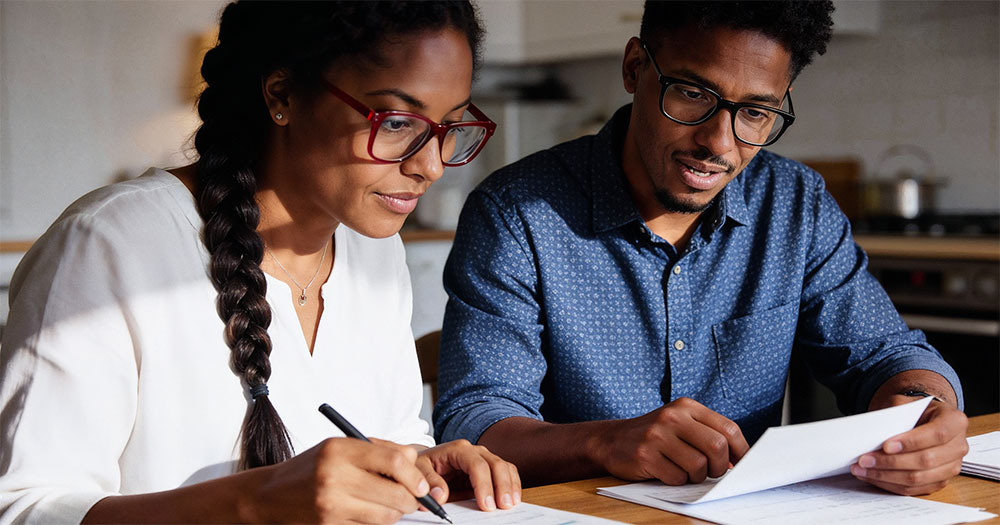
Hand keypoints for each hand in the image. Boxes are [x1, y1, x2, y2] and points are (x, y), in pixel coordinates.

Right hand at [247, 437, 431, 523]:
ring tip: (391, 505)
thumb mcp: (340, 447)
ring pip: (386, 516)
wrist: (271, 495)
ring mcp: (332, 505)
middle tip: (415, 498)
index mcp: (340, 450)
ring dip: (396, 513)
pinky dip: (377, 523)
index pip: (395, 462)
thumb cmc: (311, 468)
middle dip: (412, 499)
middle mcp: (335, 476)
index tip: (422, 483)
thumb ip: (378, 450)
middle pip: (395, 493)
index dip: (415, 475)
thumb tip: (413, 459)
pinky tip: (370, 513)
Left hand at [416, 439, 520, 511]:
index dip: (484, 485)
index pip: (476, 465)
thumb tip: (440, 495)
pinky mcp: (488, 467)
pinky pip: (506, 472)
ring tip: (510, 504)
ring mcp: (483, 457)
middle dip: (501, 486)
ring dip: (510, 486)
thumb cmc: (423, 465)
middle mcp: (474, 451)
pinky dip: (512, 484)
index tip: (486, 505)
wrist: (426, 461)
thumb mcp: (418, 470)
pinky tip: (512, 498)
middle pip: (495, 464)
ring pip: (504, 467)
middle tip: (503, 506)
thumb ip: (429, 481)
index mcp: (457, 449)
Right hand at [591, 397, 748, 484]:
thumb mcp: (681, 425)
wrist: (611, 440)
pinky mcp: (645, 455)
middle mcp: (672, 416)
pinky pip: (677, 477)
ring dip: (697, 477)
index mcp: (687, 406)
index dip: (741, 451)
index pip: (728, 428)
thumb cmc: (655, 436)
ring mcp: (657, 435)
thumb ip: (708, 435)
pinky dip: (677, 481)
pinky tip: (667, 472)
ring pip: (698, 466)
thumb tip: (738, 462)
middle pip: (717, 447)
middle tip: (712, 472)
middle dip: (720, 467)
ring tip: (686, 472)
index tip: (741, 464)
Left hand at [851, 397, 968, 494]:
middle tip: (865, 460)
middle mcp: (958, 446)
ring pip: (919, 478)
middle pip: (926, 460)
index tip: (886, 446)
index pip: (937, 434)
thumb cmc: (914, 411)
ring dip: (886, 476)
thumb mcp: (905, 403)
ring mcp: (952, 467)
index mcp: (955, 421)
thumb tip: (876, 432)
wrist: (923, 420)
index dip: (911, 442)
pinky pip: (914, 489)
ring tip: (862, 470)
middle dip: (891, 462)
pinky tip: (872, 476)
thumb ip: (895, 413)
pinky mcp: (940, 481)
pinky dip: (890, 484)